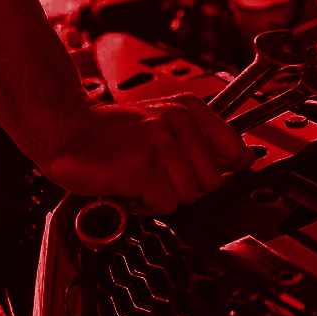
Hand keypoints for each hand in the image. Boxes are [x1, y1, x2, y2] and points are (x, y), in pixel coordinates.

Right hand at [46, 93, 255, 214]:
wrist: (70, 128)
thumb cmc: (116, 131)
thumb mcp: (167, 123)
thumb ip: (207, 140)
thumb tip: (246, 158)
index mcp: (189, 110)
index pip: (235, 149)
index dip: (218, 168)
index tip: (199, 169)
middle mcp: (178, 122)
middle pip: (213, 181)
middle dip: (186, 185)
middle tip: (158, 171)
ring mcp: (161, 144)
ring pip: (189, 196)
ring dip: (163, 196)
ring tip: (142, 176)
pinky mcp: (143, 168)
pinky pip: (165, 205)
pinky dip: (146, 205)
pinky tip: (130, 185)